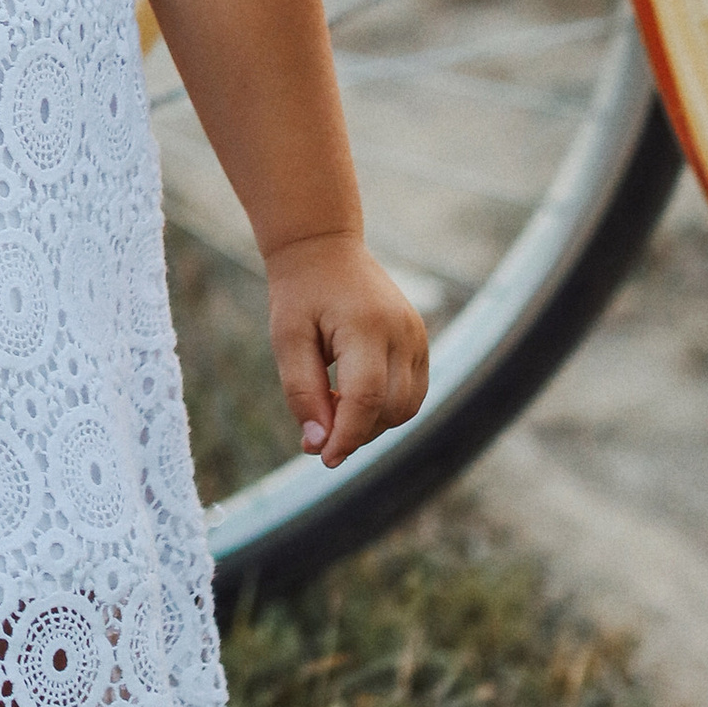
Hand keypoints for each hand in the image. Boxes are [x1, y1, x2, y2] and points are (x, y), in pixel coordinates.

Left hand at [265, 233, 428, 468]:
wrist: (323, 247)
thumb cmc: (300, 293)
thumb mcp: (286, 339)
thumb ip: (301, 392)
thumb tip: (319, 445)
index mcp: (366, 325)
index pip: (366, 398)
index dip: (347, 436)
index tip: (323, 458)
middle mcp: (402, 331)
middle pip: (390, 409)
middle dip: (355, 431)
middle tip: (316, 428)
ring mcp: (417, 336)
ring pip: (406, 407)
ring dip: (371, 423)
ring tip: (332, 405)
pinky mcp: (421, 342)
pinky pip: (412, 393)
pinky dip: (385, 407)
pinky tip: (352, 396)